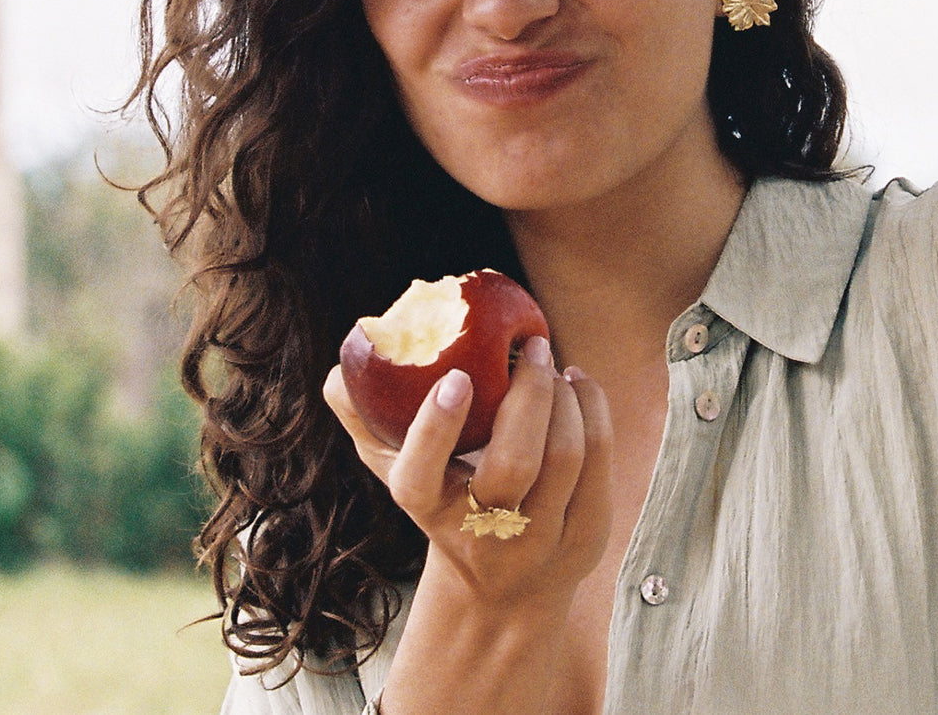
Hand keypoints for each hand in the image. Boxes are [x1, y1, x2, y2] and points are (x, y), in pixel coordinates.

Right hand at [322, 335, 611, 608]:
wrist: (500, 589)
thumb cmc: (444, 502)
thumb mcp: (397, 469)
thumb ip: (365, 419)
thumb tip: (338, 374)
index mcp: (427, 509)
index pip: (421, 475)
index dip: (437, 427)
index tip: (455, 378)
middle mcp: (484, 534)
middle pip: (515, 463)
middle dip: (530, 393)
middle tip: (531, 348)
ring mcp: (540, 540)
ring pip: (565, 457)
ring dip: (565, 396)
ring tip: (553, 365)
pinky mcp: (586, 536)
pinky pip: (599, 462)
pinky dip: (593, 409)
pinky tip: (578, 385)